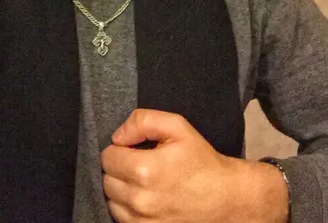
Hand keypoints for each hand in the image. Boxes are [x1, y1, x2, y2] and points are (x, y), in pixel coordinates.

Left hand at [101, 109, 288, 222]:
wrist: (225, 198)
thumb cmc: (201, 160)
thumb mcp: (177, 127)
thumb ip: (142, 121)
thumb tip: (117, 136)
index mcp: (145, 170)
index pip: (107, 157)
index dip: (119, 149)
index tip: (133, 149)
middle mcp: (140, 200)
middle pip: (106, 179)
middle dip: (118, 168)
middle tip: (137, 163)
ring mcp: (143, 222)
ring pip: (111, 201)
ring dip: (120, 189)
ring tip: (141, 181)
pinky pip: (121, 219)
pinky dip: (127, 208)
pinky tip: (144, 197)